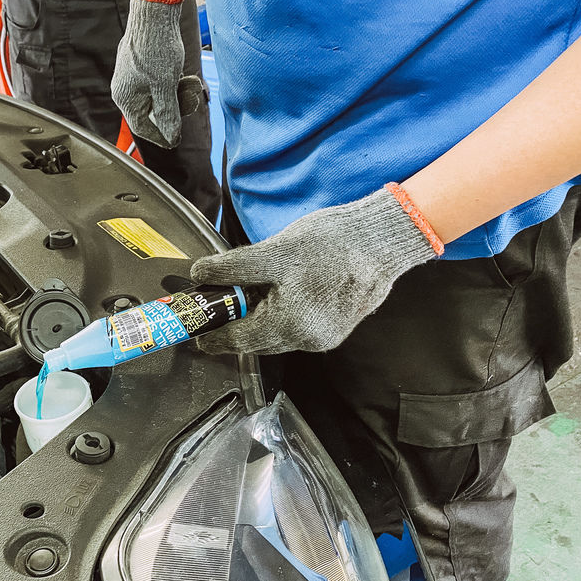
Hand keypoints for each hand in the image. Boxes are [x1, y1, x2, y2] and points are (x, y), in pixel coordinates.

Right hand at [111, 0, 202, 148]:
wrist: (155, 11)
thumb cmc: (157, 47)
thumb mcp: (166, 86)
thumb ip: (168, 114)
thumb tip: (171, 137)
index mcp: (124, 97)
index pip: (141, 128)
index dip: (160, 136)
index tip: (177, 139)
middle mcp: (124, 88)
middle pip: (149, 112)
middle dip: (172, 111)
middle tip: (189, 105)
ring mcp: (132, 75)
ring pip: (156, 96)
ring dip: (175, 96)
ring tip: (190, 87)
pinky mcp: (142, 64)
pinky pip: (157, 83)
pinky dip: (172, 83)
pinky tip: (184, 77)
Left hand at [191, 187, 439, 354]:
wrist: (384, 238)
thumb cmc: (331, 243)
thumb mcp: (273, 251)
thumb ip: (233, 268)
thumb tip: (200, 274)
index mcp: (290, 326)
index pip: (239, 341)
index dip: (214, 338)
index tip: (196, 336)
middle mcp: (308, 341)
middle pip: (258, 342)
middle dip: (234, 328)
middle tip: (214, 310)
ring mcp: (326, 337)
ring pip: (278, 336)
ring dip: (258, 321)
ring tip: (244, 297)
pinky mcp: (337, 326)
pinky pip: (297, 329)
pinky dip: (280, 317)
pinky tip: (275, 296)